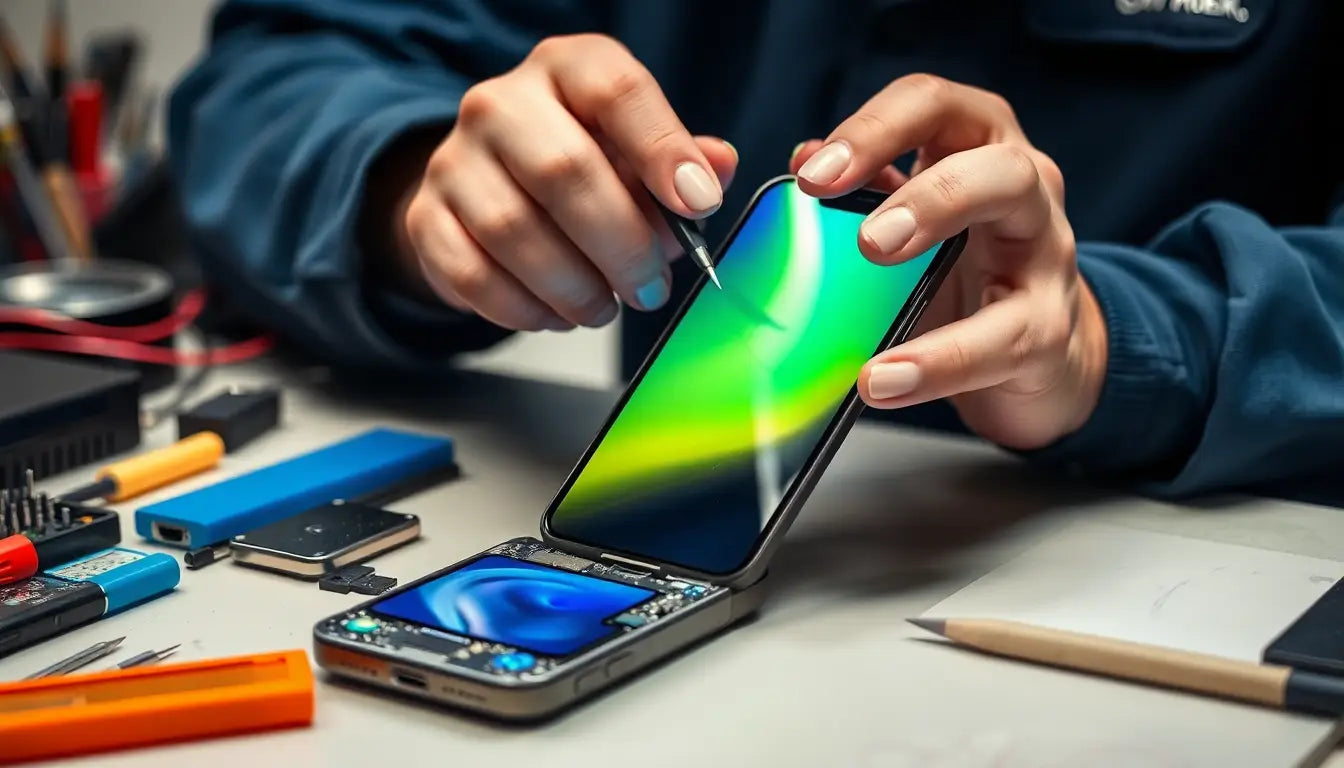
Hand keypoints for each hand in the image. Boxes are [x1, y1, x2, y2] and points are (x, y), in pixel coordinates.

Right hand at [397, 34, 736, 330]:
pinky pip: (473, 273)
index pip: (617, 90)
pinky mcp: (426, 218)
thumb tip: (717, 169)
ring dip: (574, 286)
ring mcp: (454, 159)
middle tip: (651, 288)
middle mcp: (502, 103)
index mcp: (567, 70)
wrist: (487, 191)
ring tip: (606, 308)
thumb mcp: (636, 152)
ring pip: (514, 229)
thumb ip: (683, 162)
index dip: (662, 148)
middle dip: (621, 244)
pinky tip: (556, 315)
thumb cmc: (581, 169)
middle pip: (563, 170)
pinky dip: (524, 309)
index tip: (698, 204)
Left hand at [790, 75, 1106, 449]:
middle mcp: (1022, 184)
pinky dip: (939, 361)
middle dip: (924, 187)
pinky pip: (1003, 339)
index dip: (870, 130)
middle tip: (863, 235)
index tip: (811, 175)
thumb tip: (803, 160)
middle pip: (991, 154)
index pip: (928, 105)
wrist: (1040, 357)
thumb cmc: (966, 274)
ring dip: (941, 227)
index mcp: (973, 148)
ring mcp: (1046, 252)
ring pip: (1016, 201)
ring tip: (875, 266)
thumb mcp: (912, 223)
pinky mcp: (1051, 329)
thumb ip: (864, 189)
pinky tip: (886, 380)